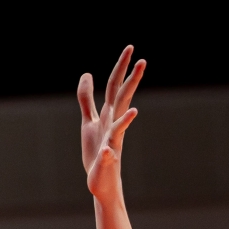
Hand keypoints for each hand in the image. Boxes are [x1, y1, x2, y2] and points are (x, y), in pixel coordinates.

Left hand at [78, 46, 145, 202]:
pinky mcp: (106, 160)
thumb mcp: (88, 121)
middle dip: (130, 80)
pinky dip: (109, 150)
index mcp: (108, 115)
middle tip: (142, 59)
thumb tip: (86, 73)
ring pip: (119, 125)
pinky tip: (109, 148)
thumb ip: (86, 98)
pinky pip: (109, 154)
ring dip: (125, 117)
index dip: (121, 68)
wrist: (102, 181)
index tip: (131, 47)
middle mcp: (113, 125)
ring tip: (135, 108)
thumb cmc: (97, 151)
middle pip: (121, 99)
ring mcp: (112, 142)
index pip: (115, 87)